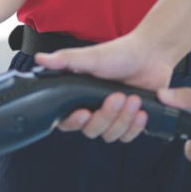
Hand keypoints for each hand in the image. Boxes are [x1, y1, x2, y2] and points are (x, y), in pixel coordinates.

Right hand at [33, 33, 175, 139]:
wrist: (150, 55)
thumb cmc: (119, 53)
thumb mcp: (91, 56)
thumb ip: (65, 60)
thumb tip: (40, 59)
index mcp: (79, 96)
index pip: (66, 121)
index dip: (74, 122)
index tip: (84, 113)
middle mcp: (93, 110)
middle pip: (92, 130)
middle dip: (107, 115)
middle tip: (118, 96)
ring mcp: (112, 118)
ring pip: (111, 135)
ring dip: (124, 118)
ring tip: (134, 99)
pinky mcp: (129, 122)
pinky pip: (128, 137)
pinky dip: (135, 126)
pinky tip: (141, 111)